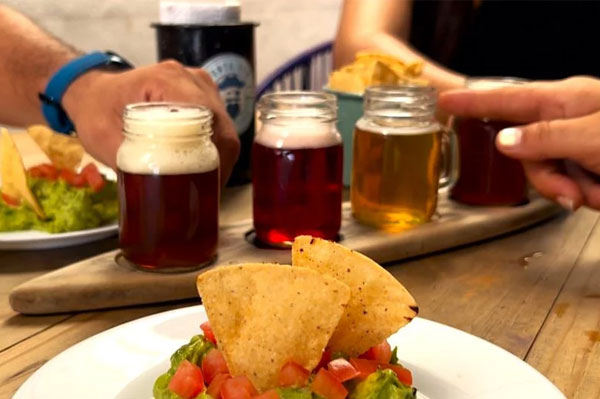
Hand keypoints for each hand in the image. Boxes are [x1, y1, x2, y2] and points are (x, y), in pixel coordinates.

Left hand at [62, 60, 239, 183]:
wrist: (95, 93)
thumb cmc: (96, 110)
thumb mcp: (102, 138)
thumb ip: (130, 162)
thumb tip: (156, 192)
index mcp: (166, 80)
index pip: (207, 118)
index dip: (214, 154)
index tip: (205, 183)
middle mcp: (190, 79)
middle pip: (222, 126)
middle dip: (219, 163)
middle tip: (205, 192)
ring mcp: (201, 86)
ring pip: (225, 128)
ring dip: (218, 158)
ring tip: (204, 184)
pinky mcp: (205, 96)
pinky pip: (219, 126)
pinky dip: (214, 149)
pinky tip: (202, 169)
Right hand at [439, 77, 599, 210]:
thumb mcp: (591, 136)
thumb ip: (545, 138)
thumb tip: (503, 141)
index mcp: (565, 100)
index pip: (507, 99)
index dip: (473, 102)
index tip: (444, 101)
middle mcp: (568, 117)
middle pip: (527, 150)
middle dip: (546, 178)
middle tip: (569, 193)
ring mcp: (578, 141)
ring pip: (547, 172)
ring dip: (568, 189)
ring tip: (593, 191)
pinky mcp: (589, 162)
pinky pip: (567, 183)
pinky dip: (585, 192)